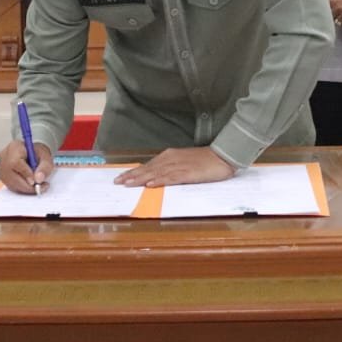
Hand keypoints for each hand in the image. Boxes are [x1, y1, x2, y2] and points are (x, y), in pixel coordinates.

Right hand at [0, 139, 54, 193]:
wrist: (32, 154)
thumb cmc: (37, 154)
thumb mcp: (46, 157)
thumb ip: (44, 167)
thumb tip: (38, 179)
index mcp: (14, 147)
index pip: (15, 162)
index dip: (26, 174)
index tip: (36, 181)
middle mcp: (4, 157)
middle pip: (11, 176)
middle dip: (27, 186)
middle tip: (41, 187)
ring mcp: (1, 168)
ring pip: (11, 184)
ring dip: (25, 188)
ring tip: (38, 186)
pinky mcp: (2, 176)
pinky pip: (11, 187)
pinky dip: (22, 189)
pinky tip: (31, 186)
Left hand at [114, 147, 234, 186]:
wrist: (223, 156)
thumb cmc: (205, 161)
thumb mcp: (184, 162)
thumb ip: (171, 168)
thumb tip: (155, 177)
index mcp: (170, 156)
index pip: (148, 165)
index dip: (134, 172)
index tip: (121, 178)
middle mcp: (171, 159)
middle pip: (148, 168)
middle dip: (132, 176)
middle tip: (118, 182)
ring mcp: (179, 166)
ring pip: (156, 173)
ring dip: (141, 179)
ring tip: (128, 184)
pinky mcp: (188, 173)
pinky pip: (171, 178)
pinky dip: (160, 181)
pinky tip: (151, 185)